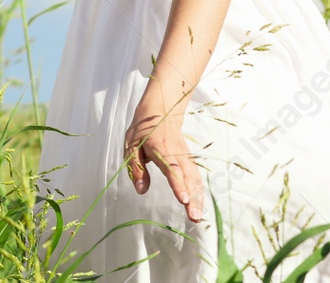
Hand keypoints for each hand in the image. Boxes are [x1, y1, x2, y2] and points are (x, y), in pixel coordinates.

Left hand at [123, 98, 204, 222]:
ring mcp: (185, 156)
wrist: (160, 111)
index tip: (183, 200)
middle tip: (195, 217)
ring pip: (195, 178)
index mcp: (160, 149)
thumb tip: (141, 190)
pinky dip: (199, 191)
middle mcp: (177, 153)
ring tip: (198, 217)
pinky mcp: (189, 159)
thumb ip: (136, 168)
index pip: (172, 169)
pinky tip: (199, 205)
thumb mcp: (131, 146)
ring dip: (198, 198)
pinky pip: (196, 176)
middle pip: (188, 177)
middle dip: (193, 198)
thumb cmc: (143, 131)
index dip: (178, 185)